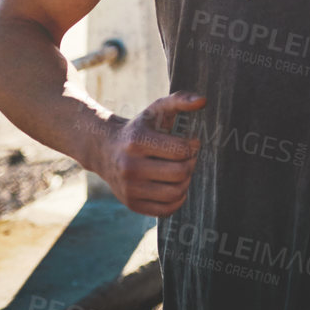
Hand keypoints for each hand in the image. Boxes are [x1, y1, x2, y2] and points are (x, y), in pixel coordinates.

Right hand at [96, 90, 204, 216]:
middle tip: (187, 157)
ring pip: (175, 193)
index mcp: (138, 142)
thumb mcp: (156, 109)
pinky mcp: (131, 204)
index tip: (191, 142)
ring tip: (181, 170)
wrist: (105, 150)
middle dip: (191, 163)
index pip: (182, 150)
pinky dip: (177, 199)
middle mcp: (130, 167)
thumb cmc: (139, 128)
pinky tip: (174, 185)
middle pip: (181, 173)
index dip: (193, 146)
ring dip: (186, 181)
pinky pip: (165, 210)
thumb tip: (203, 100)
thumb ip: (180, 100)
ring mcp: (129, 188)